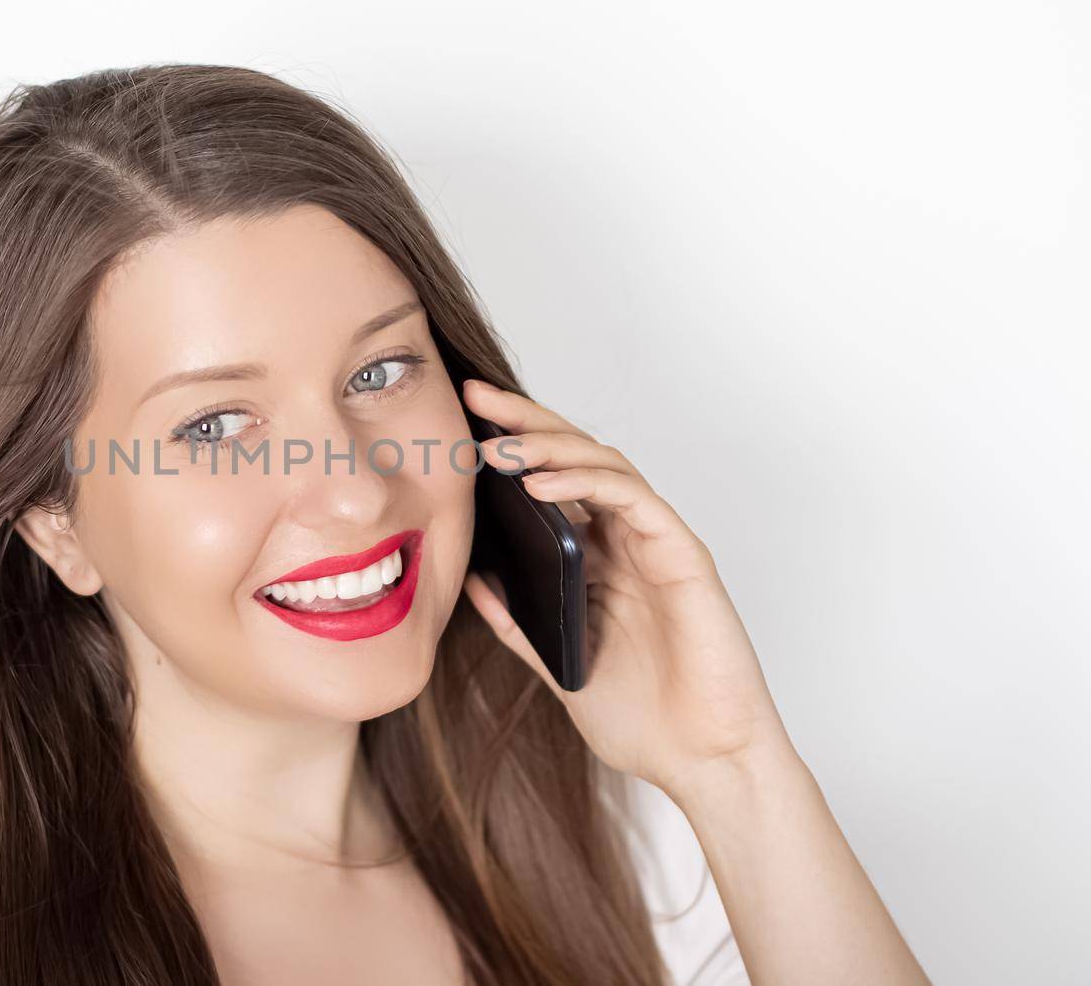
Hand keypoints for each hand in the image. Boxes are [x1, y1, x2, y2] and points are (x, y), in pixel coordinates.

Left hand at [460, 379, 793, 799]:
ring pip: (604, 466)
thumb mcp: (555, 663)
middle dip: (524, 421)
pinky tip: (538, 485)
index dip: (510, 447)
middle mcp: (627, 542)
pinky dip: (586, 484)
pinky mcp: (683, 556)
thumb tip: (471, 578)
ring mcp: (657, 545)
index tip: (458, 424)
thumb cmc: (642, 721)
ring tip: (496, 444)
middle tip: (474, 395)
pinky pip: (633, 500)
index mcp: (598, 561)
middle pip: (575, 458)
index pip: (551, 483)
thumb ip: (518, 622)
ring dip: (548, 446)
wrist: (701, 764)